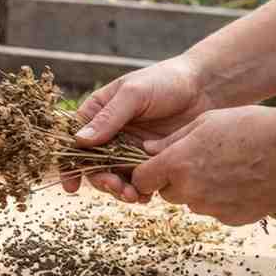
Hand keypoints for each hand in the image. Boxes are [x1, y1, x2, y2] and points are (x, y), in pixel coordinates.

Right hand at [63, 55, 214, 201]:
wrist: (206, 88)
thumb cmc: (166, 81)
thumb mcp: (134, 93)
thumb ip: (109, 117)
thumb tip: (80, 141)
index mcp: (98, 113)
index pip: (74, 140)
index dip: (69, 164)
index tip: (71, 185)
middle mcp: (110, 133)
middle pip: (93, 164)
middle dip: (101, 180)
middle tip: (116, 187)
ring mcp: (129, 148)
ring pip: (115, 176)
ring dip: (119, 189)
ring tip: (133, 194)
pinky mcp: (150, 160)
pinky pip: (139, 180)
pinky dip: (140, 190)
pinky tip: (148, 194)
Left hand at [132, 104, 275, 225]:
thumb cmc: (248, 127)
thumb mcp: (204, 123)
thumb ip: (170, 140)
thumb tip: (147, 150)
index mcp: (177, 164)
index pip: (141, 180)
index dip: (145, 173)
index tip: (153, 168)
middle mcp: (191, 190)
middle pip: (166, 193)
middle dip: (173, 181)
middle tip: (196, 162)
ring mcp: (213, 208)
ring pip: (192, 203)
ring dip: (198, 191)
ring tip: (223, 168)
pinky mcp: (234, 219)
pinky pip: (216, 211)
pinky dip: (221, 200)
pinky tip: (239, 181)